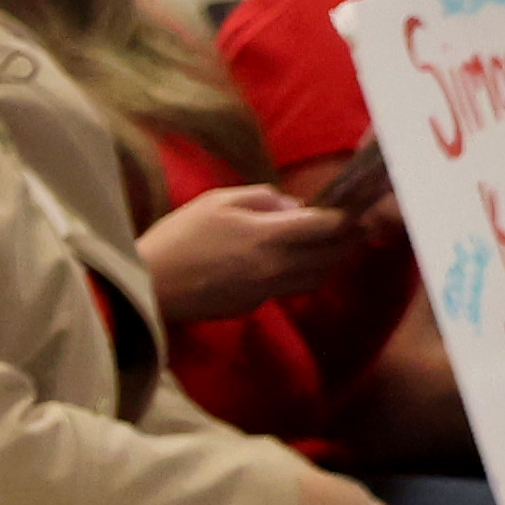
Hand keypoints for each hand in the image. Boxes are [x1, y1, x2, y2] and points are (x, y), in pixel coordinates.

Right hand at [138, 176, 372, 322]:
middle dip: (348, 240)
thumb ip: (264, 199)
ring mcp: (265, 291)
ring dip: (328, 261)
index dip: (348, 216)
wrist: (147, 286)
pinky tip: (289, 263)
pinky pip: (288, 289)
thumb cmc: (178, 236)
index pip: (327, 227)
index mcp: (268, 237)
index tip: (357, 208)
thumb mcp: (219, 201)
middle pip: (331, 256)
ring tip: (329, 246)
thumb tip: (294, 207)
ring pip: (316, 278)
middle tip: (357, 227)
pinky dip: (299, 275)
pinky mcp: (252, 305)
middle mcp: (276, 268)